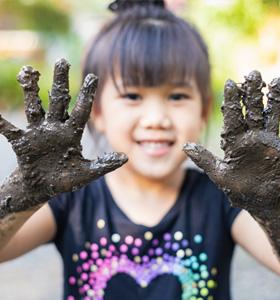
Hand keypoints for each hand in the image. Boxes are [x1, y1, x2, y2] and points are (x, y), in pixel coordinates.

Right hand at [0, 59, 126, 210]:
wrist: (44, 188)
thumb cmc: (66, 179)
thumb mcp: (87, 172)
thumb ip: (105, 164)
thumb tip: (126, 158)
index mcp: (72, 133)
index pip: (80, 110)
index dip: (86, 94)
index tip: (92, 76)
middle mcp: (55, 128)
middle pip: (58, 101)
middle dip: (59, 82)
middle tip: (61, 60)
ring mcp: (38, 133)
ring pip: (34, 108)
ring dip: (31, 92)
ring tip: (28, 71)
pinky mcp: (22, 143)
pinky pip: (9, 130)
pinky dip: (0, 123)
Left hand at [184, 71, 279, 210]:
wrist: (254, 198)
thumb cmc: (234, 186)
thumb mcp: (217, 173)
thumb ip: (204, 159)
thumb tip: (184, 147)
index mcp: (235, 140)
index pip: (234, 116)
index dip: (233, 101)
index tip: (231, 83)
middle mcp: (252, 137)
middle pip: (253, 111)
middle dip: (253, 93)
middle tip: (254, 73)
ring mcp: (268, 143)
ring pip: (272, 117)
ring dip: (275, 100)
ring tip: (277, 80)